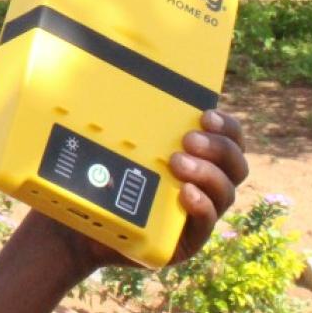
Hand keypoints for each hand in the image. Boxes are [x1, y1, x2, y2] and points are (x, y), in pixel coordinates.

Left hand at [38, 109, 248, 272]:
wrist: (76, 224)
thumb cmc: (100, 178)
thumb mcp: (116, 145)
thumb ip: (129, 120)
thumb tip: (116, 71)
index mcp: (199, 159)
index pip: (231, 140)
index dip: (227, 127)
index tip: (205, 114)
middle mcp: (206, 186)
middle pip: (236, 166)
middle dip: (218, 149)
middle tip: (187, 140)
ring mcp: (198, 215)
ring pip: (225, 193)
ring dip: (207, 174)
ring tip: (178, 164)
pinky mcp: (185, 241)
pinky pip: (204, 225)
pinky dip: (200, 208)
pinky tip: (185, 194)